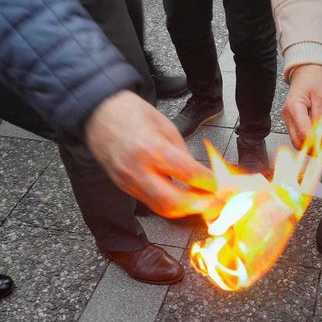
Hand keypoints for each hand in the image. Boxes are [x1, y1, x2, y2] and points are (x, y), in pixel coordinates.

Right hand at [86, 90, 218, 218]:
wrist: (97, 112)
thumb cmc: (131, 113)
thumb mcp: (166, 127)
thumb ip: (184, 154)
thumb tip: (202, 176)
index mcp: (152, 149)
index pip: (189, 175)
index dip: (211, 184)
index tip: (225, 186)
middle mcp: (138, 170)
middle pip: (175, 203)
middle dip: (201, 206)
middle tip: (218, 202)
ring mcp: (128, 182)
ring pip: (163, 209)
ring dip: (187, 210)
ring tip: (204, 202)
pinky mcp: (124, 188)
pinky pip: (151, 204)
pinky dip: (171, 205)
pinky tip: (184, 199)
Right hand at [283, 65, 321, 149]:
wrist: (307, 69)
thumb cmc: (314, 77)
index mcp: (294, 108)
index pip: (304, 132)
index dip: (317, 143)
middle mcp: (288, 115)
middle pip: (298, 141)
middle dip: (314, 150)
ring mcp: (288, 119)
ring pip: (298, 141)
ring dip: (312, 147)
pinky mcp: (293, 120)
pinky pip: (300, 135)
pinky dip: (310, 141)